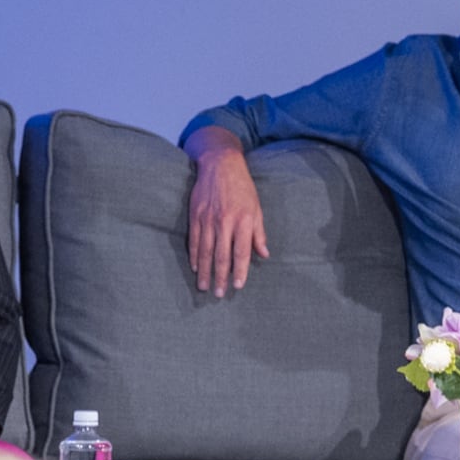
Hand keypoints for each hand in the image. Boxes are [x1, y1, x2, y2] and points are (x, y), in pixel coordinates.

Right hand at [190, 149, 267, 295]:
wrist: (220, 164)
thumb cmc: (242, 188)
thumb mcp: (257, 208)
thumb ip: (259, 233)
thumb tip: (265, 254)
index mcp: (244, 220)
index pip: (242, 252)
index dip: (240, 271)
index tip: (238, 286)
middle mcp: (225, 221)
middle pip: (222, 255)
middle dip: (221, 277)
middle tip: (219, 294)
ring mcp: (208, 219)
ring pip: (206, 251)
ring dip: (205, 271)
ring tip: (204, 287)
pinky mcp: (196, 215)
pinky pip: (195, 240)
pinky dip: (195, 255)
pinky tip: (196, 268)